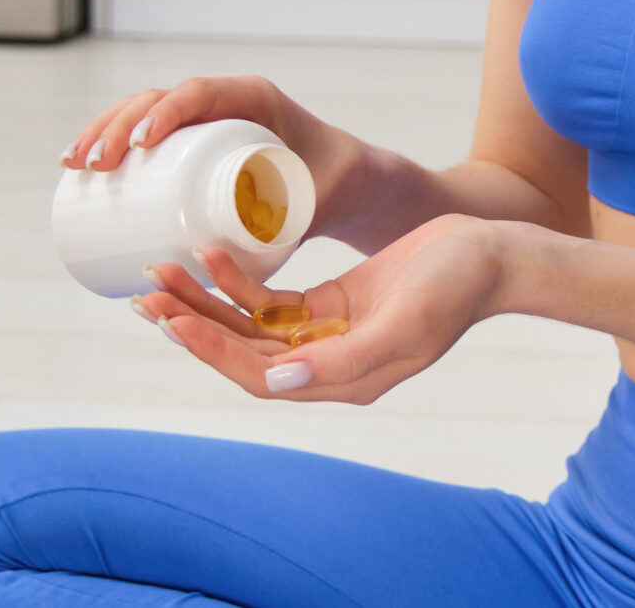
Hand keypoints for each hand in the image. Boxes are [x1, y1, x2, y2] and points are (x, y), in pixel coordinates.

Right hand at [59, 73, 366, 234]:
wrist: (342, 179)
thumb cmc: (332, 186)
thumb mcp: (315, 199)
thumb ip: (291, 226)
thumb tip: (245, 269)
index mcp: (253, 98)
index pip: (199, 94)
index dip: (164, 113)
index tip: (138, 146)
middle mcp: (223, 99)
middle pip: (159, 99)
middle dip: (117, 126)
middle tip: (93, 167)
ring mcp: (204, 116)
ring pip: (143, 110)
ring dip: (103, 131)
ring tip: (73, 166)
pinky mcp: (191, 138)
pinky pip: (145, 128)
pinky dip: (110, 138)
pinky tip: (79, 162)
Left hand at [135, 215, 504, 403]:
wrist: (489, 256)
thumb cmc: (455, 288)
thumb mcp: (405, 325)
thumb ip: (344, 359)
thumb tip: (277, 379)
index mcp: (342, 381)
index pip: (258, 374)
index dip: (211, 350)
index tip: (172, 321)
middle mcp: (326, 364)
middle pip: (242, 351)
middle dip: (191, 323)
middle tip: (146, 295)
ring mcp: (326, 334)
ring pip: (247, 325)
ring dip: (204, 301)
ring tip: (162, 272)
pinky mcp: (329, 304)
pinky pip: (270, 299)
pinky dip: (238, 279)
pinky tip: (212, 254)